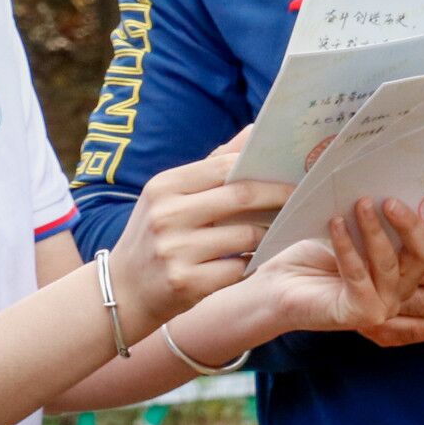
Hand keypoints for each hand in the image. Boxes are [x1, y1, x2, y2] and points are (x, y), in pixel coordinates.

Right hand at [106, 146, 290, 331]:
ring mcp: (176, 251)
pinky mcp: (187, 284)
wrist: (122, 292)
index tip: (288, 167)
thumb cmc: (155, 236)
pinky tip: (256, 259)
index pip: (223, 166)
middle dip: (277, 195)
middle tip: (300, 195)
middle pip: (240, 197)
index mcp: (163, 186)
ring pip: (246, 236)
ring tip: (280, 229)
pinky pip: (239, 269)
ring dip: (269, 233)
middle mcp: (167, 216)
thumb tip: (253, 133)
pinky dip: (252, 263)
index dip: (260, 166)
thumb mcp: (169, 196)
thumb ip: (210, 167)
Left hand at [252, 198, 423, 333]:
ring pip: (389, 264)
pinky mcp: (362, 314)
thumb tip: (385, 184)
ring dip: (373, 230)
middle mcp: (401, 290)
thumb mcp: (349, 228)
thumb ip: (372, 216)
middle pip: (423, 256)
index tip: (411, 194)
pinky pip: (359, 276)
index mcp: (405, 269)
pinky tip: (336, 224)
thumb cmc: (314, 254)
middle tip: (388, 200)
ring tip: (359, 204)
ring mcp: (384, 305)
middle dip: (409, 225)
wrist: (279, 285)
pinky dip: (347, 247)